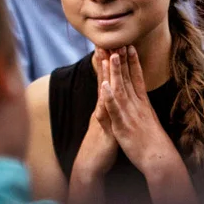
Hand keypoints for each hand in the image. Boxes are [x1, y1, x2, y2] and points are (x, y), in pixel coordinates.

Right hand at [71, 48, 118, 178]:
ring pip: (103, 91)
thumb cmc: (102, 142)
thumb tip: (111, 92)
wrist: (92, 164)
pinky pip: (105, 112)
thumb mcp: (108, 119)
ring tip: (107, 55)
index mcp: (106, 104)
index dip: (109, 62)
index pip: (107, 79)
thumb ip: (110, 105)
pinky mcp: (105, 128)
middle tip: (106, 39)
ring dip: (105, 74)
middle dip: (105, 60)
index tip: (110, 43)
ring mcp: (102, 116)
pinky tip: (105, 88)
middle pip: (104, 79)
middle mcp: (102, 106)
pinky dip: (105, 99)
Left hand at [101, 46, 179, 175]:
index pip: (137, 78)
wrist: (159, 158)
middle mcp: (138, 105)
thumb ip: (144, 108)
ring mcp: (130, 115)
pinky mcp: (123, 126)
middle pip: (128, 79)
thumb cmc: (154, 142)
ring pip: (121, 89)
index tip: (129, 46)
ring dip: (116, 72)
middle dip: (122, 60)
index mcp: (143, 103)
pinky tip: (105, 86)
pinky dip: (110, 97)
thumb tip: (143, 100)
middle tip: (118, 41)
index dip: (133, 61)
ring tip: (111, 55)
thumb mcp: (150, 120)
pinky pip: (115, 110)